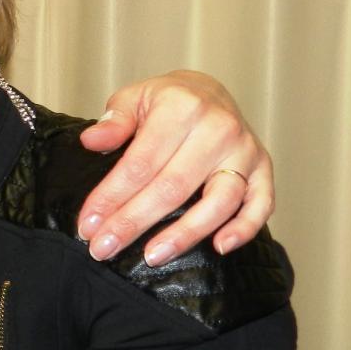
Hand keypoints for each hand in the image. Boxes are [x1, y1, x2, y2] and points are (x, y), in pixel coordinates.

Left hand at [76, 71, 273, 265]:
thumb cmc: (165, 102)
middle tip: (103, 248)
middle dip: (133, 222)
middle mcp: (218, 129)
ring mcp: (245, 151)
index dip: (111, 196)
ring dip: (183, 235)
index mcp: (182, 108)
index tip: (87, 224)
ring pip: (217, 203)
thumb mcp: (134, 98)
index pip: (140, 163)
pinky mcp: (264, 169)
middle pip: (172, 188)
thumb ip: (114, 121)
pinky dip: (244, 228)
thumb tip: (92, 141)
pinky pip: (260, 204)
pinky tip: (219, 248)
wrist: (208, 92)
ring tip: (151, 257)